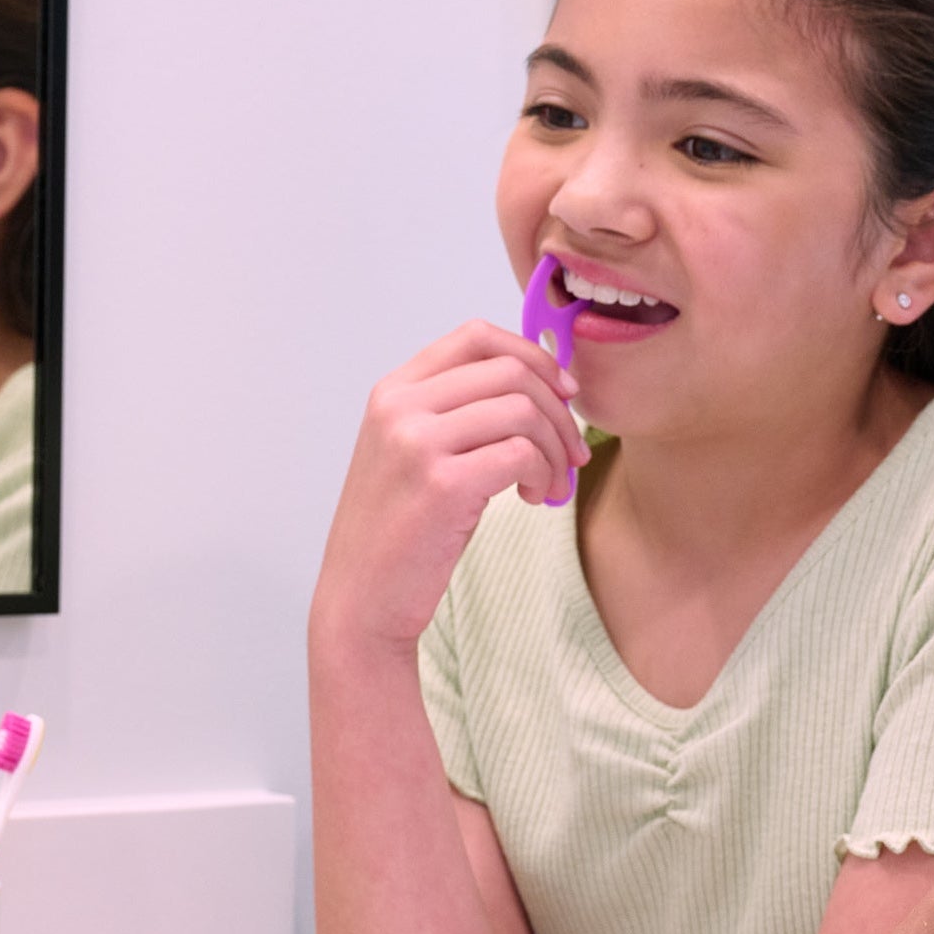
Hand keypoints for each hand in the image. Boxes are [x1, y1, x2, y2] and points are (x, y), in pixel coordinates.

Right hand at [312, 320, 588, 651]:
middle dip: (559, 412)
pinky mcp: (442, 482)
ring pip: (524, 410)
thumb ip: (458, 411)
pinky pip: (522, 452)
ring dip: (556, 449)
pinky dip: (543, 474)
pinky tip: (532, 498)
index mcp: (394, 390)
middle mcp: (400, 406)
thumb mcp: (415, 452)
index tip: (564, 393)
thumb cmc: (401, 529)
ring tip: (549, 484)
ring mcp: (417, 441)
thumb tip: (540, 383)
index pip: (476, 336)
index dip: (534, 357)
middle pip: (510, 371)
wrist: (362, 597)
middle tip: (571, 454)